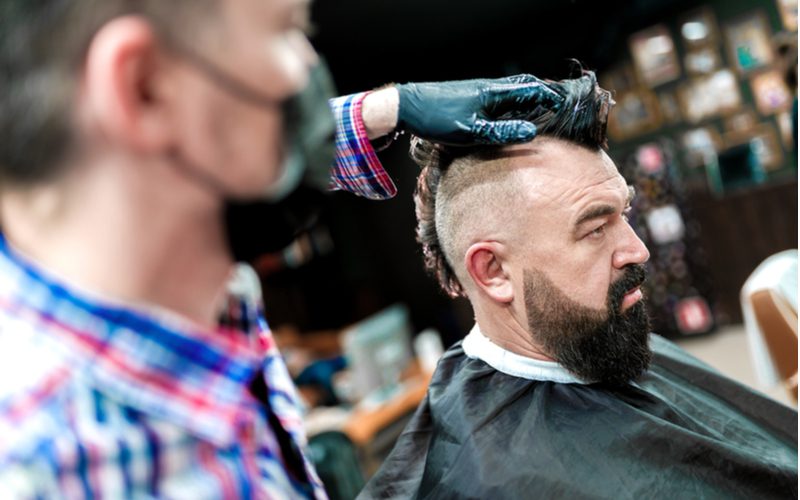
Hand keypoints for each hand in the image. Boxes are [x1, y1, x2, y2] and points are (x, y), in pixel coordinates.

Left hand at [396, 74, 562, 144]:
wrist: (408, 106)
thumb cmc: (438, 118)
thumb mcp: (471, 131)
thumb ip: (501, 132)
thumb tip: (532, 132)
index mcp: (494, 93)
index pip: (532, 89)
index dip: (551, 97)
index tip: (566, 107)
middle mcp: (489, 87)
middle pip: (525, 85)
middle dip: (544, 93)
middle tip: (559, 105)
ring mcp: (479, 90)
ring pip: (512, 89)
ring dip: (529, 97)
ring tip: (542, 110)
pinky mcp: (470, 96)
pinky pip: (500, 95)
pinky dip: (514, 101)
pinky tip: (511, 114)